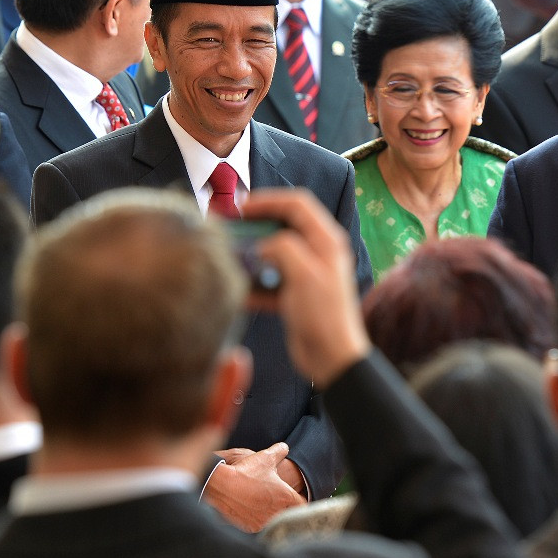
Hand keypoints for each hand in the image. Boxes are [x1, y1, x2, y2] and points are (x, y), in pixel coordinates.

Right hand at [204, 442, 305, 531]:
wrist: (221, 486)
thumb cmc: (246, 471)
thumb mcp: (266, 456)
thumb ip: (280, 451)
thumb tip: (284, 448)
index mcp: (285, 497)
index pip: (304, 505)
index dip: (302, 499)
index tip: (298, 496)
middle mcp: (277, 513)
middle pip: (290, 515)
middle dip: (288, 508)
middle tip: (282, 500)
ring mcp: (263, 522)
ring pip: (275, 521)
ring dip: (273, 514)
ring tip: (266, 504)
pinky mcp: (250, 528)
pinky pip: (259, 525)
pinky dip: (258, 519)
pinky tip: (253, 510)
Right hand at [242, 189, 371, 387]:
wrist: (331, 358)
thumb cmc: (324, 315)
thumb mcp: (304, 274)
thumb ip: (282, 248)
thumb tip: (262, 244)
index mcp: (326, 240)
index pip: (297, 204)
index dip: (268, 200)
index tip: (240, 206)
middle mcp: (317, 252)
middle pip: (281, 226)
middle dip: (254, 227)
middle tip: (227, 229)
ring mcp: (305, 273)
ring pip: (271, 254)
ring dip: (249, 255)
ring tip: (225, 257)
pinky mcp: (293, 294)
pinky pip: (268, 280)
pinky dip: (252, 283)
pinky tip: (235, 290)